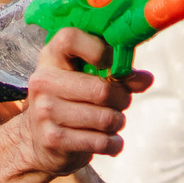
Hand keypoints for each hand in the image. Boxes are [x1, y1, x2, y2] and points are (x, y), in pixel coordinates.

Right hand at [0, 28, 151, 179]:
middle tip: (121, 102)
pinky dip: (114, 143)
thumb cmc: (71, 101)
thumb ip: (118, 74)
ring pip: (106, 118)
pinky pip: (101, 141)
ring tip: (112, 122)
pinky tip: (111, 141)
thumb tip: (146, 79)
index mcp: (51, 58)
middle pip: (101, 89)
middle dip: (122, 98)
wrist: (37, 140)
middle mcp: (44, 81)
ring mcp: (45, 111)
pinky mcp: (53, 139)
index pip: (70, 39)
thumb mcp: (87, 79)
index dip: (99, 50)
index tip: (111, 64)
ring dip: (118, 122)